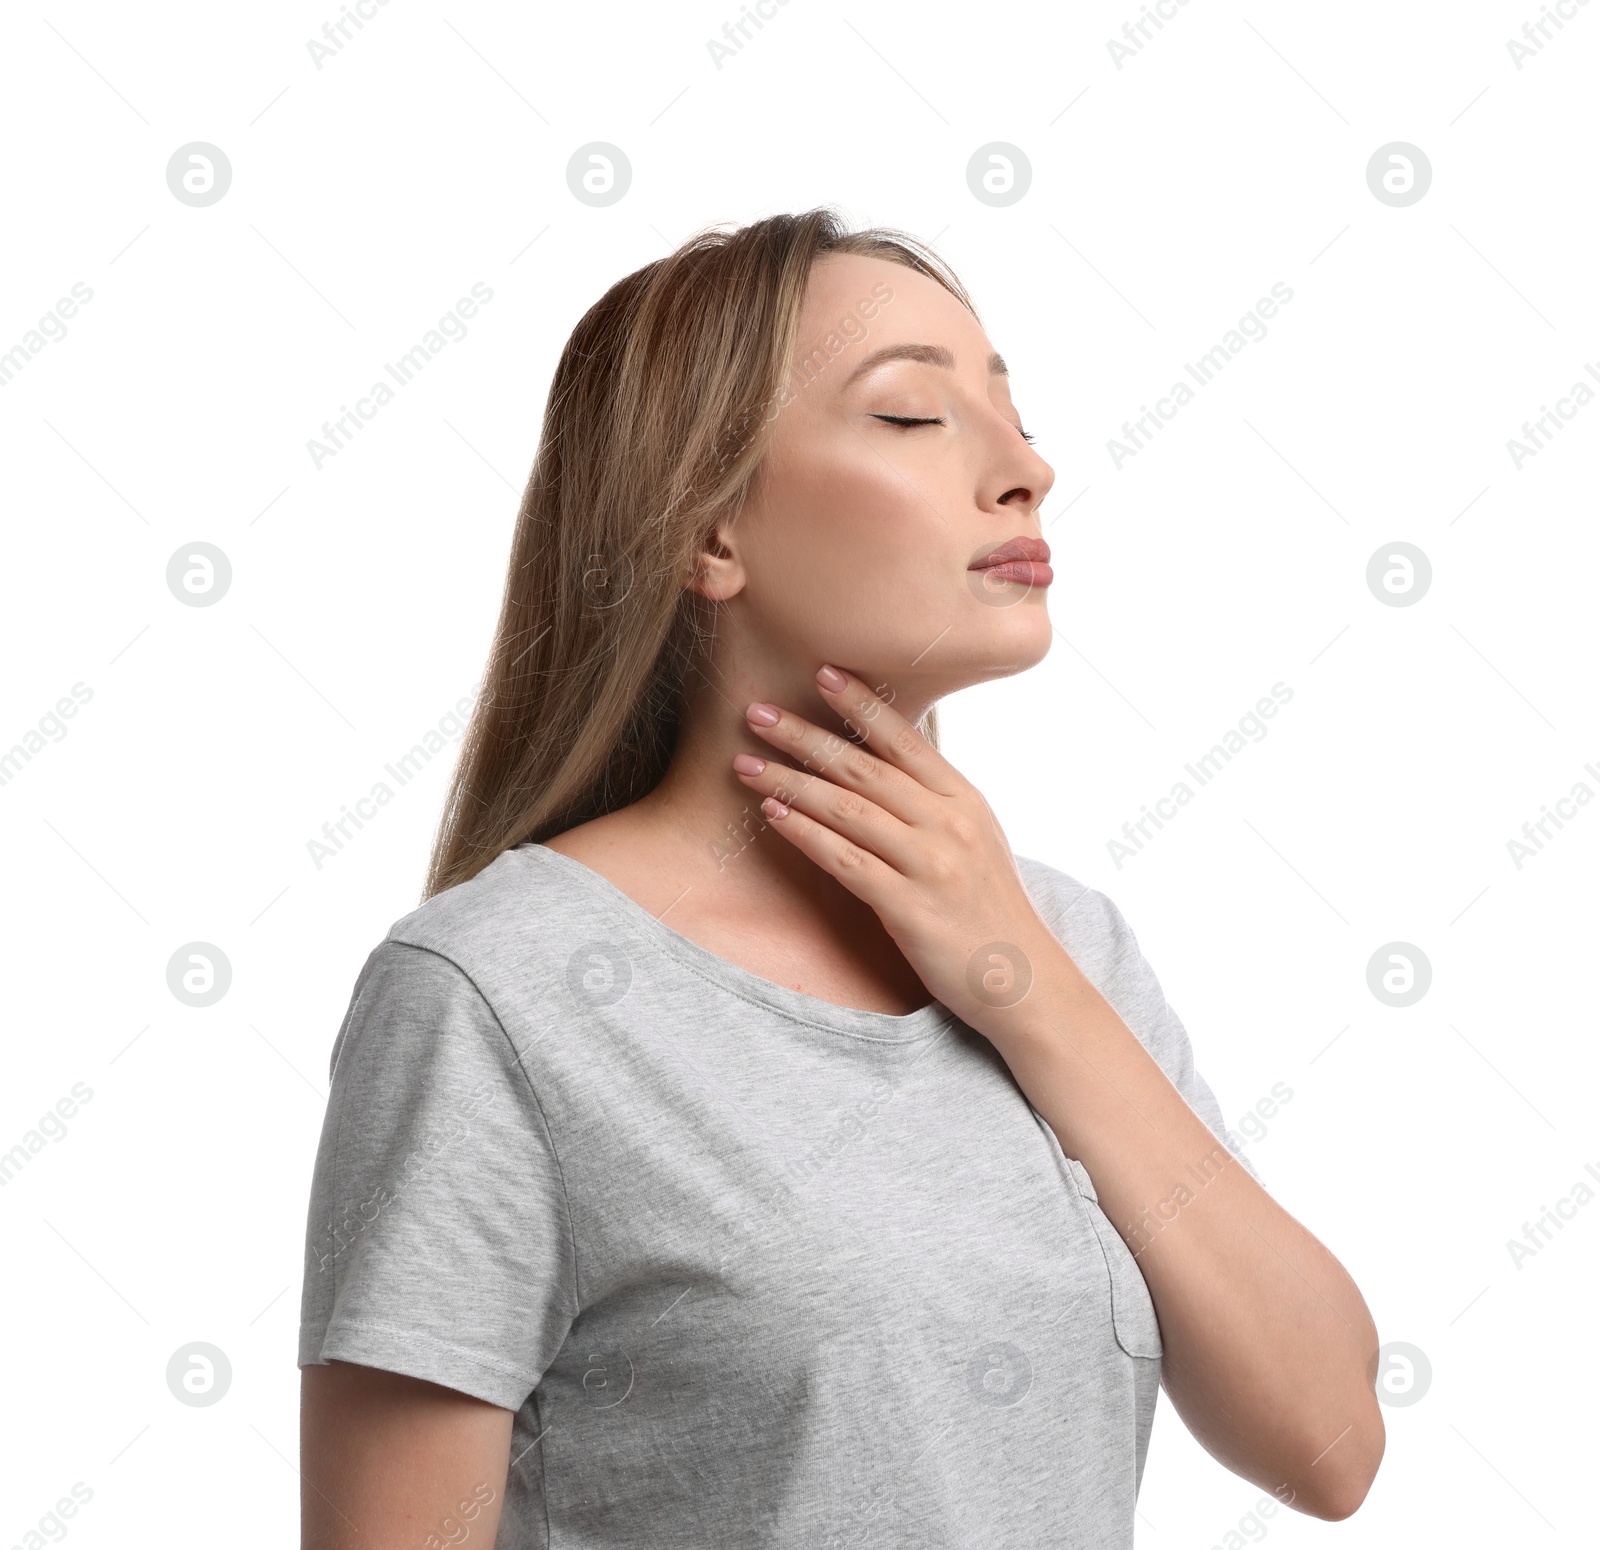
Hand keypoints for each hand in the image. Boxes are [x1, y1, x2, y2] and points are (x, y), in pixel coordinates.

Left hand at [731, 663, 1070, 1034]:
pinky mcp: (910, 907)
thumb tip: (883, 763)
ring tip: (747, 762)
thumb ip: (933, 802)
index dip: (861, 704)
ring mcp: (930, 865)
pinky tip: (774, 814)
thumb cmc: (989, 910)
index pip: (906, 739)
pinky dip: (806, 833)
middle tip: (758, 711)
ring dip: (791, 781)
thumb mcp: (975, 840)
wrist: (1021, 979)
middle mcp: (948, 824)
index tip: (821, 671)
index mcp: (964, 800)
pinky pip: (846, 861)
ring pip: (847, 810)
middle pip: (865, 768)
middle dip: (806, 735)